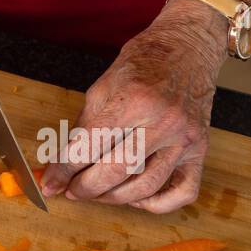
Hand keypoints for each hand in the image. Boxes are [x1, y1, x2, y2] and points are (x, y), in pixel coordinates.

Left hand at [40, 0, 227, 212]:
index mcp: (135, 101)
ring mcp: (186, 139)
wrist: (189, 47)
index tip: (49, 184)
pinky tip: (135, 197)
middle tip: (70, 190)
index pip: (88, 148)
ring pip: (144, 187)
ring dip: (112, 198)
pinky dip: (156, 204)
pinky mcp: (201, 150)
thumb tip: (59, 165)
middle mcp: (164, 122)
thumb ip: (82, 128)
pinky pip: (182, 192)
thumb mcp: (102, 88)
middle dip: (84, 188)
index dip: (62, 171)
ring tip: (96, 193)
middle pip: (115, 172)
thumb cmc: (143, 65)